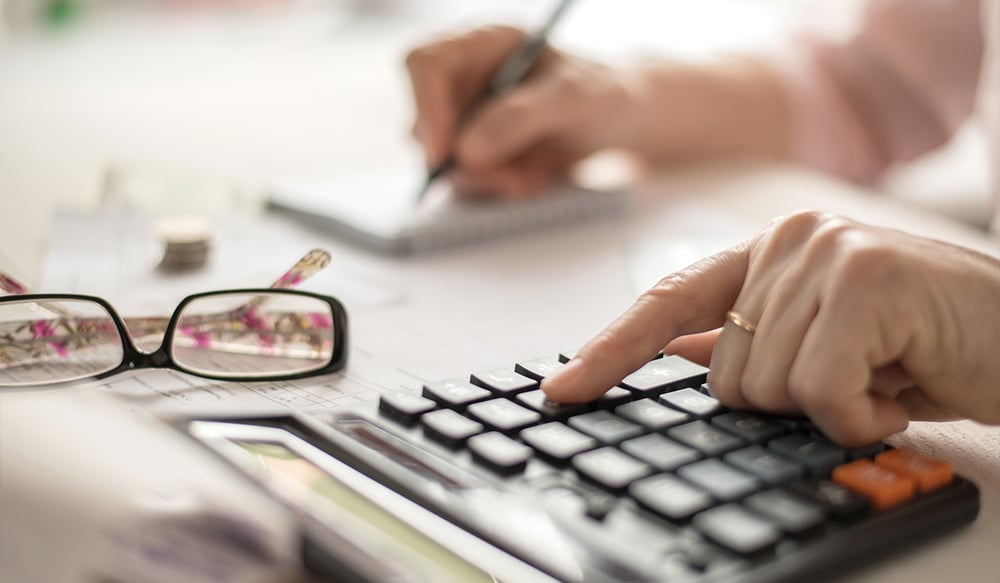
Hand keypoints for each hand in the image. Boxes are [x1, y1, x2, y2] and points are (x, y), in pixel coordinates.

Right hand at [405, 25, 643, 198]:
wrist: (621, 123)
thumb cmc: (604, 93)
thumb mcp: (576, 97)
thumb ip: (523, 116)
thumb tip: (467, 151)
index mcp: (483, 43)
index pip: (425, 65)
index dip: (425, 108)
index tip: (443, 155)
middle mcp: (465, 79)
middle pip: (425, 124)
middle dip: (467, 162)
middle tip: (513, 179)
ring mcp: (466, 119)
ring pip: (444, 163)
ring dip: (488, 181)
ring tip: (535, 177)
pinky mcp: (474, 154)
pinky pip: (465, 184)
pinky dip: (498, 190)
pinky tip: (533, 179)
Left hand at [541, 211, 999, 445]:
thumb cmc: (924, 343)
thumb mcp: (824, 343)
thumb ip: (750, 341)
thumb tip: (677, 354)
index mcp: (769, 253)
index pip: (667, 302)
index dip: (611, 350)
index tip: (563, 389)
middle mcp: (789, 240)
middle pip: (723, 371)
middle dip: (785, 402)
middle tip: (853, 380)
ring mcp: (826, 252)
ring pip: (767, 385)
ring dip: (830, 409)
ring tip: (883, 377)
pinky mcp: (865, 279)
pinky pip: (818, 390)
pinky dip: (860, 416)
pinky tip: (899, 387)